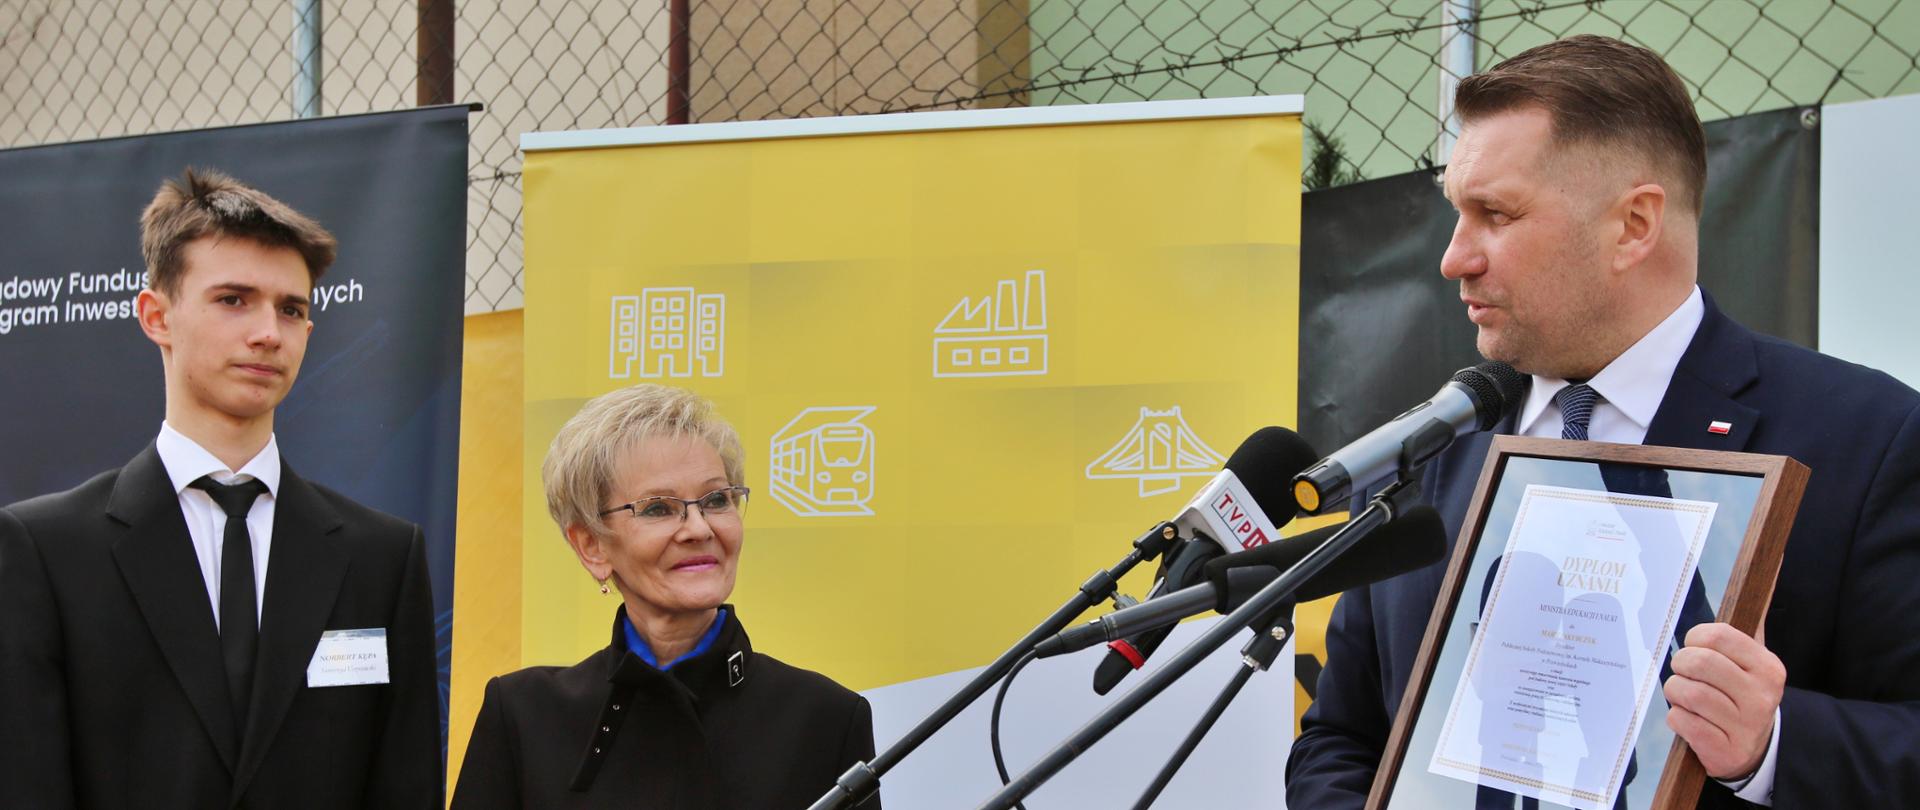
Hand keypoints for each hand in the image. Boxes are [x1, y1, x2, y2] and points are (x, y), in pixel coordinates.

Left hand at [1663, 622, 1784, 779]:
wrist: (1755, 750)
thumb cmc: (1741, 696)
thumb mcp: (1751, 663)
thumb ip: (1746, 629)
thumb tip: (1765, 581)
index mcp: (1768, 668)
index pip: (1718, 636)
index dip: (1694, 638)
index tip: (1693, 646)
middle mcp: (1761, 696)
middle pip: (1699, 662)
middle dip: (1681, 664)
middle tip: (1683, 671)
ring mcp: (1745, 726)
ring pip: (1688, 692)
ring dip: (1675, 691)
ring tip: (1684, 696)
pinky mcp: (1725, 750)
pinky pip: (1681, 721)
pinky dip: (1676, 716)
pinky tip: (1688, 718)